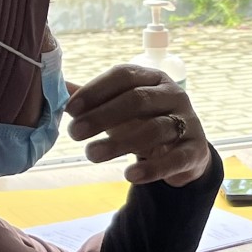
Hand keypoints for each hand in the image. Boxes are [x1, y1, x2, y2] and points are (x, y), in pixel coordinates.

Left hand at [65, 65, 211, 185]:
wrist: (184, 153)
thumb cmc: (144, 122)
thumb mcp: (119, 108)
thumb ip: (92, 98)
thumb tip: (56, 85)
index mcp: (153, 78)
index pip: (124, 75)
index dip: (96, 90)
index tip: (70, 110)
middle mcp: (174, 95)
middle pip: (137, 100)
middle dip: (102, 117)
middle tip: (74, 133)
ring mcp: (188, 122)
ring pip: (154, 129)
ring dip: (119, 143)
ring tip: (91, 155)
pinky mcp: (195, 151)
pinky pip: (174, 159)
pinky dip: (151, 169)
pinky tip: (129, 175)